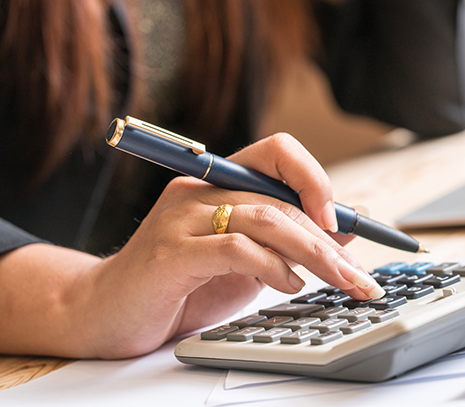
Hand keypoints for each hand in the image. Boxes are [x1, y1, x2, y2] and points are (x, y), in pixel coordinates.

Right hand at [0, 133, 382, 358]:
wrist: (104, 313)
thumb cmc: (180, 285)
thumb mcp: (248, 260)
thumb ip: (289, 240)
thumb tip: (347, 228)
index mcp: (220, 182)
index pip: (279, 151)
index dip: (316, 178)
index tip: (341, 220)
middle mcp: (201, 190)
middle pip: (282, 197)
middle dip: (330, 239)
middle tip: (360, 275)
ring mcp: (182, 219)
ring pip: (267, 217)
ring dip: (312, 253)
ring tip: (336, 281)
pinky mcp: (170, 253)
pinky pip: (236, 248)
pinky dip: (272, 267)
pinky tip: (288, 284)